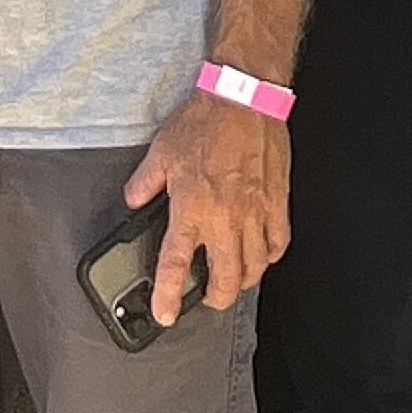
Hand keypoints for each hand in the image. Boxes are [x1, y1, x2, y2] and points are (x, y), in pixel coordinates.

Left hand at [124, 90, 289, 325]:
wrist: (243, 99)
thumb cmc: (204, 122)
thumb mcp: (161, 151)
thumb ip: (144, 183)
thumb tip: (133, 200)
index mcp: (191, 208)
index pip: (176, 264)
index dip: (168, 296)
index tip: (165, 314)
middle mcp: (224, 218)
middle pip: (225, 280)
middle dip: (214, 298)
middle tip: (206, 296)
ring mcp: (254, 214)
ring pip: (255, 269)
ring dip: (242, 281)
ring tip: (233, 277)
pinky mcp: (277, 203)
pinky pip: (278, 243)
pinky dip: (269, 256)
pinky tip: (261, 253)